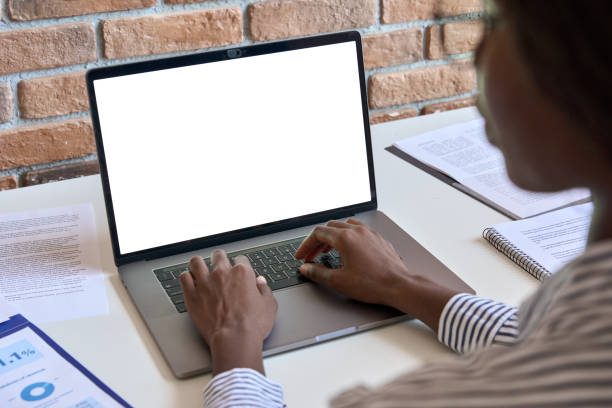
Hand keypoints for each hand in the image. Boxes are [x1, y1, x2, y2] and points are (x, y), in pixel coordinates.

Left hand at [179, 250, 277, 374]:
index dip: (240, 264)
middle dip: (219, 258)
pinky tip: (189, 280)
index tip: (239, 269)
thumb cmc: (252, 324)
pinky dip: (186, 277)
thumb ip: (264, 289)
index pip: (240, 259)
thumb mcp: (269, 305)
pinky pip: (184, 278)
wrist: (234, 339)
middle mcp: (222, 274)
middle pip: (218, 255)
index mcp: (242, 273)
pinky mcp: (192, 295)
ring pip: (197, 262)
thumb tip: (260, 282)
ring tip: (199, 267)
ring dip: (199, 263)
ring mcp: (205, 283)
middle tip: (219, 264)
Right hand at [295, 218, 410, 306]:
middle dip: (318, 241)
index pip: (318, 233)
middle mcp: (357, 231)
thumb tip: (307, 269)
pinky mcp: (378, 239)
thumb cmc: (373, 284)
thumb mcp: (339, 281)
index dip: (306, 245)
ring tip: (328, 250)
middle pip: (330, 227)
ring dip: (333, 236)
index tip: (302, 255)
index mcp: (345, 238)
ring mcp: (369, 234)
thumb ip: (318, 273)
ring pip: (345, 226)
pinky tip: (349, 250)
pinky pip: (359, 231)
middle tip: (312, 255)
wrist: (399, 286)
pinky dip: (348, 237)